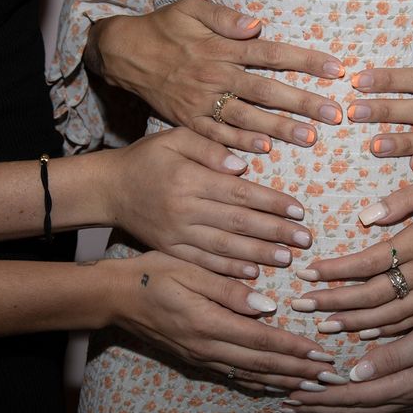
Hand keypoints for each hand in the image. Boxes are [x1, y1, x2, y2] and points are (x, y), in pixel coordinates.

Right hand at [86, 0, 345, 151]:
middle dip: (303, 102)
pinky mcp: (190, 120)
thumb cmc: (163, 27)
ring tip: (310, 137)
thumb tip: (256, 24)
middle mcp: (215, 76)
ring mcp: (202, 101)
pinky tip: (266, 150)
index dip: (305, 61)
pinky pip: (219, 134)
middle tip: (334, 113)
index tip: (336, 69)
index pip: (272, 54)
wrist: (123, 53)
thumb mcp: (190, 8)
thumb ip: (224, 17)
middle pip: (266, 90)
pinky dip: (241, 142)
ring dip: (280, 127)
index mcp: (221, 48)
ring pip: (248, 116)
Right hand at [102, 127, 312, 279]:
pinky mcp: (170, 250)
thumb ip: (209, 148)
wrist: (108, 188)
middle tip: (304, 239)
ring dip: (258, 254)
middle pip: (238, 223)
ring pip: (224, 247)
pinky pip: (203, 262)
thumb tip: (242, 166)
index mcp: (190, 179)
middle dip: (274, 232)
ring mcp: (177, 233)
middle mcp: (185, 209)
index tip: (299, 210)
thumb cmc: (147, 158)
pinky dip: (228, 270)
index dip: (271, 203)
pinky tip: (253, 274)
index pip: (239, 193)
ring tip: (287, 258)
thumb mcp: (175, 138)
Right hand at [107, 251, 337, 390]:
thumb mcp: (191, 271)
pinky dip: (261, 383)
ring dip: (285, 382)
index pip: (262, 340)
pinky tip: (277, 385)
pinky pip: (236, 376)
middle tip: (330, 378)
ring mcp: (202, 357)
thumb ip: (229, 289)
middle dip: (299, 373)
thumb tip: (267, 306)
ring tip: (314, 388)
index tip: (322, 354)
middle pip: (262, 365)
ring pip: (251, 376)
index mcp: (209, 323)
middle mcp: (208, 347)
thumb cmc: (154, 274)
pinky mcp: (197, 359)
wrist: (117, 297)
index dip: (294, 349)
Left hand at [284, 299, 412, 412]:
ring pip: (364, 409)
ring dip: (333, 410)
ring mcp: (412, 394)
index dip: (323, 396)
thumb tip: (356, 374)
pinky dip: (352, 406)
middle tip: (287, 405)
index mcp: (407, 383)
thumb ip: (393, 357)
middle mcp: (406, 395)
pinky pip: (376, 403)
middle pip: (355, 408)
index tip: (293, 393)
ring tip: (305, 411)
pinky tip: (342, 404)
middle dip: (320, 407)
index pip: (355, 395)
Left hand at [296, 173, 412, 334]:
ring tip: (325, 325)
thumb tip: (365, 218)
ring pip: (391, 314)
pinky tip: (367, 332)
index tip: (307, 273)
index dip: (335, 270)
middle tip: (302, 306)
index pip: (368, 261)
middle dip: (334, 302)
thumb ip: (402, 201)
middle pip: (373, 294)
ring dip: (355, 321)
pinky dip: (388, 329)